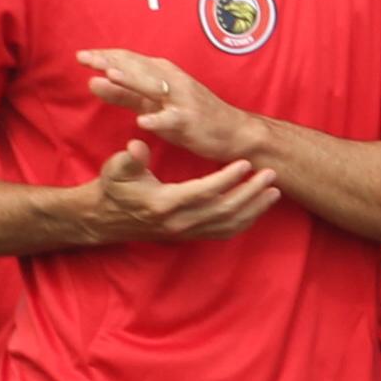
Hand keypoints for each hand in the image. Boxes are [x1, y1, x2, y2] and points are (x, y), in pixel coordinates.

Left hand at [77, 49, 260, 161]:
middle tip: (84, 57)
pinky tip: (143, 122)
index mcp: (162, 72)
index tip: (81, 55)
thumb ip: (125, 94)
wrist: (233, 132)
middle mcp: (171, 80)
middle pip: (136, 67)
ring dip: (132, 81)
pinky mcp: (190, 121)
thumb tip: (94, 81)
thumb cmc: (192, 115)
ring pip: (153, 87)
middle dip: (110, 61)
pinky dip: (158, 120)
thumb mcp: (155, 102)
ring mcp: (181, 100)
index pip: (129, 59)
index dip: (104, 55)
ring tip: (109, 76)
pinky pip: (172, 120)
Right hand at [85, 142, 278, 241]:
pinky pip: (224, 232)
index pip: (203, 192)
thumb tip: (137, 145)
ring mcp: (187, 232)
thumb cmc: (114, 188)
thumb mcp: (115, 169)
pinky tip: (259, 206)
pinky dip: (245, 220)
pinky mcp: (192, 235)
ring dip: (254, 208)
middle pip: (224, 210)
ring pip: (229, 224)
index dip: (226, 179)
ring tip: (273, 190)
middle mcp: (179, 222)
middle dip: (250, 193)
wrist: (106, 219)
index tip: (245, 163)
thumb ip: (130, 158)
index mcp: (164, 203)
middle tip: (270, 174)